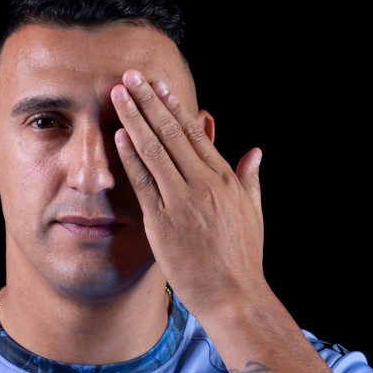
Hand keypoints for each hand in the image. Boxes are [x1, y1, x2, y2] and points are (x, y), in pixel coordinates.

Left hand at [111, 69, 266, 315]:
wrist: (234, 296)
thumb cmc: (242, 258)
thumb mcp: (253, 212)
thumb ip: (250, 179)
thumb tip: (254, 152)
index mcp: (224, 178)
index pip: (195, 132)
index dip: (173, 107)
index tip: (158, 86)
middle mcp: (204, 183)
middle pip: (171, 132)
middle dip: (148, 101)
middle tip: (129, 76)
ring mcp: (183, 201)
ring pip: (155, 150)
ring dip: (134, 119)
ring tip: (118, 94)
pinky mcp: (164, 221)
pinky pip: (144, 182)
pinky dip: (130, 156)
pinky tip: (118, 135)